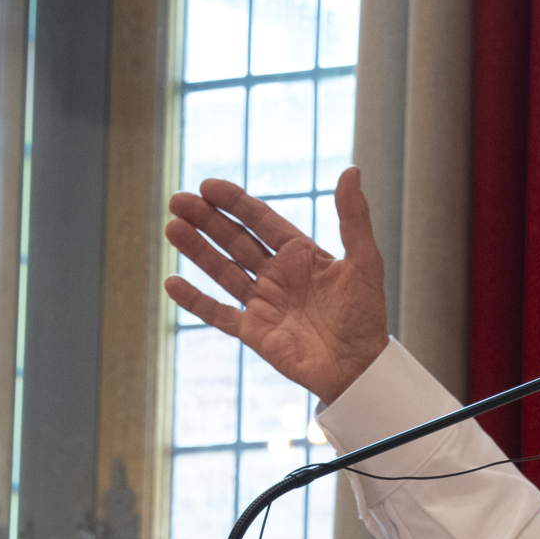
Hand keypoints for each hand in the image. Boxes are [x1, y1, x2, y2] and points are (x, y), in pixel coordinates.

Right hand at [163, 168, 389, 403]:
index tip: (208, 186)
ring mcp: (263, 303)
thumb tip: (351, 170)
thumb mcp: (364, 261)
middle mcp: (278, 275)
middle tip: (178, 201)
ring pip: (223, 270)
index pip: (261, 221)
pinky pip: (218, 313)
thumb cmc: (366, 315)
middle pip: (235, 240)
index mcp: (301, 254)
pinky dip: (195, 300)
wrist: (360, 367)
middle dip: (207, 220)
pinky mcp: (254, 332)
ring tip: (172, 227)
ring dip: (197, 250)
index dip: (235, 203)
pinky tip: (172, 282)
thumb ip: (353, 217)